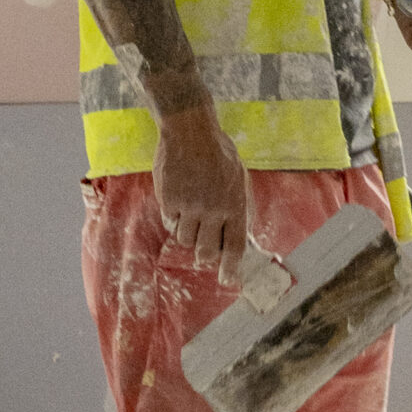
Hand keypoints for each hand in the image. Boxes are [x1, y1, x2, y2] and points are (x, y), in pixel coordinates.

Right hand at [153, 104, 249, 282]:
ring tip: (190, 214)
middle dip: (204, 256)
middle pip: (206, 251)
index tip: (229, 281)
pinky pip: (169, 223)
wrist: (189, 131)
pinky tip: (177, 200)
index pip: (235, 246)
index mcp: (235, 204)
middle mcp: (213, 209)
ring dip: (187, 233)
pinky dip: (173, 218)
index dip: (231, 267)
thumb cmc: (218, 153)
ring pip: (185, 240)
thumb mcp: (238, 178)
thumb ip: (238, 207)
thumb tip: (241, 237)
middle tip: (203, 251)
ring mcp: (189, 205)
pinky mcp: (169, 200)